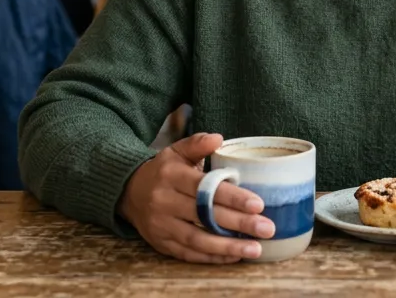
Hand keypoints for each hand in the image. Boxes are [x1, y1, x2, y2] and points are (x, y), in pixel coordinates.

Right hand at [118, 132, 273, 263]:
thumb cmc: (163, 171)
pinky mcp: (161, 244)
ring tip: (255, 249)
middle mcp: (164, 201)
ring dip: (228, 246)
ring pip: (197, 239)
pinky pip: (189, 253)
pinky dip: (212, 257)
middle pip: (205, 215)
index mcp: (172, 176)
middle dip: (238, 223)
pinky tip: (234, 256)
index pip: (205, 188)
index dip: (232, 197)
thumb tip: (219, 138)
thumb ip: (197, 144)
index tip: (258, 204)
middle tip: (267, 228)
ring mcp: (162, 225)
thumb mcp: (176, 151)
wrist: (129, 192)